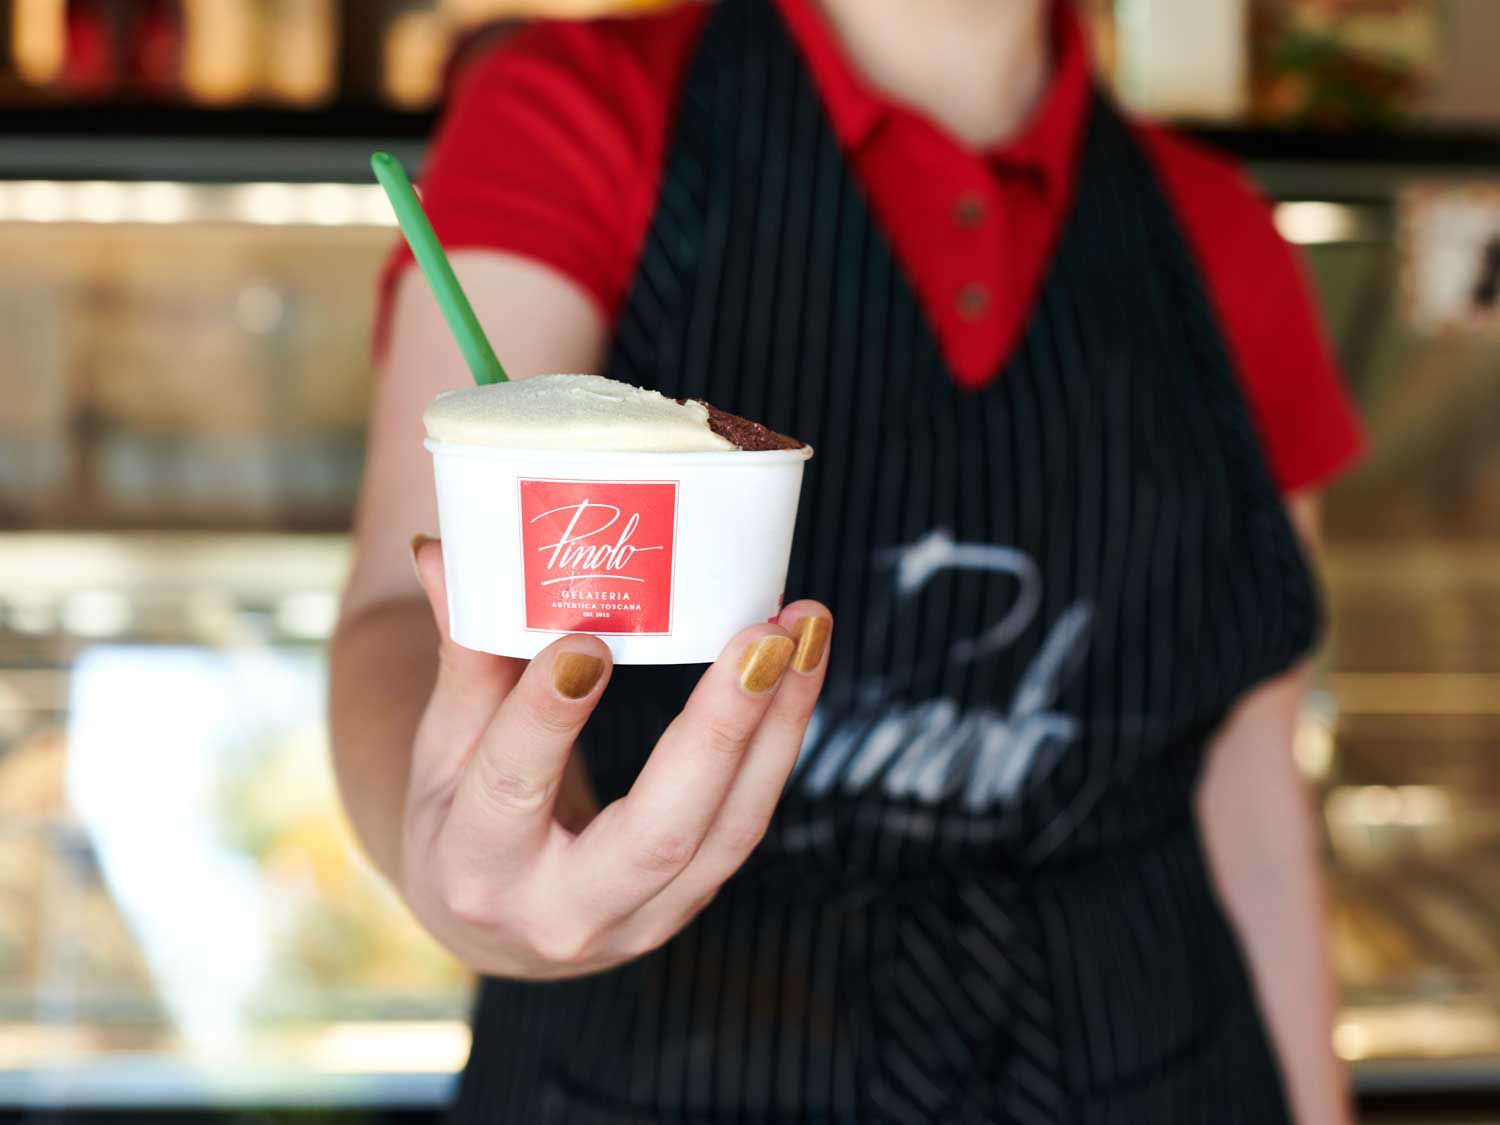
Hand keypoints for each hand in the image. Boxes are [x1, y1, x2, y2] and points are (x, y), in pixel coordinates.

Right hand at [399, 538, 831, 979]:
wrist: (500, 927)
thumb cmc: (462, 816)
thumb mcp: (445, 747)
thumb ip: (462, 654)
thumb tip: (441, 552)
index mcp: (475, 870)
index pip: (514, 789)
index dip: (549, 717)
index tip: (588, 641)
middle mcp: (564, 912)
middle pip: (658, 833)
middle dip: (719, 730)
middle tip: (762, 636)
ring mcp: (644, 919)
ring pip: (730, 829)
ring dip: (780, 723)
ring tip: (806, 629)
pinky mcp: (693, 900)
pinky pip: (750, 820)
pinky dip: (783, 739)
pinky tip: (802, 665)